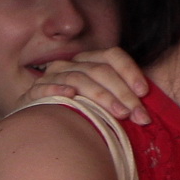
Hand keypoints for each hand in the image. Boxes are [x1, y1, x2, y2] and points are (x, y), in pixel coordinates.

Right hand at [20, 47, 150, 125]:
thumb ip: (121, 97)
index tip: (144, 92)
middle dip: (123, 93)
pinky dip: (59, 90)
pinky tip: (72, 97)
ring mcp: (52, 76)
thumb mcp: (102, 100)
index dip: (130, 71)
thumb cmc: (79, 111)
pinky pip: (46, 87)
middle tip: (137, 114)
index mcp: (90, 60)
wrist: (41, 124)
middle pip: (100, 70)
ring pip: (79, 79)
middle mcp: (71, 64)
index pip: (113, 55)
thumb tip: (146, 110)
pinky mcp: (34, 92)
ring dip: (101, 96)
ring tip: (119, 113)